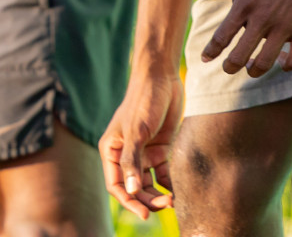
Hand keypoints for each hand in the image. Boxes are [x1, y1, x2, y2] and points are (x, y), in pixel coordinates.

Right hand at [99, 67, 180, 219]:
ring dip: (159, 196)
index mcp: (111, 151)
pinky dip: (170, 185)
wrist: (161, 77)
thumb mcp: (136, 131)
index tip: (145, 214)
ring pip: (149, 184)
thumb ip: (132, 162)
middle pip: (134, 188)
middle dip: (147, 201)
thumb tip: (131, 191)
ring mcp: (144, 153)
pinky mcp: (160, 149)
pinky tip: (179, 192)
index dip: (129, 202)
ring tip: (174, 202)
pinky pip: (164, 175)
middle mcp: (126, 155)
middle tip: (165, 207)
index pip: (116, 186)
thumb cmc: (143, 100)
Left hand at [202, 0, 291, 77]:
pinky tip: (282, 61)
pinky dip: (285, 66)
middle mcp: (262, 17)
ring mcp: (284, 27)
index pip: (222, 35)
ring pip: (264, 63)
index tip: (205, 59)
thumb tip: (234, 10)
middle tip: (227, 69)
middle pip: (239, 56)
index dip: (211, 51)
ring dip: (254, 71)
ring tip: (252, 69)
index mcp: (245, 2)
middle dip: (229, 67)